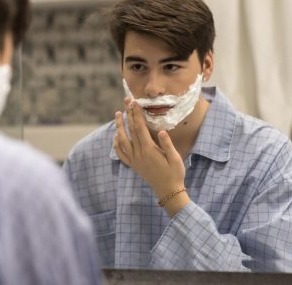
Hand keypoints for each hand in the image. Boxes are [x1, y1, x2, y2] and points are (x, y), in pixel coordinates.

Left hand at [114, 98, 189, 214]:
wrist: (168, 191)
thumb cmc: (175, 174)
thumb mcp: (175, 158)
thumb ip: (167, 144)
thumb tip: (161, 130)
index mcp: (149, 150)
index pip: (140, 127)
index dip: (137, 114)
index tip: (134, 102)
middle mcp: (139, 154)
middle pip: (131, 130)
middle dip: (128, 114)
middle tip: (126, 100)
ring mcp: (134, 160)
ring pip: (122, 140)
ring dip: (119, 126)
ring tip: (118, 114)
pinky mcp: (133, 165)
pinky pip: (121, 154)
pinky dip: (116, 145)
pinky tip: (116, 137)